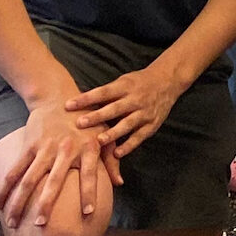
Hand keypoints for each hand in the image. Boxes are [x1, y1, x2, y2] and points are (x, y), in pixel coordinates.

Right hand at [0, 96, 119, 229]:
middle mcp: (65, 150)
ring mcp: (44, 149)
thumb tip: (119, 184)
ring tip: (12, 223)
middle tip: (40, 225)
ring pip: (29, 180)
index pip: (90, 175)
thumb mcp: (104, 136)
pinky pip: (14, 171)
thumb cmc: (86, 121)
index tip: (89, 213)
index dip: (90, 193)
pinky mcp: (29, 147)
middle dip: (46, 204)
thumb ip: (110, 161)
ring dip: (19, 202)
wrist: (58, 98)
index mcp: (87, 149)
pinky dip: (5, 188)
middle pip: (54, 181)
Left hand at [65, 63, 189, 159]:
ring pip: (127, 124)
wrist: (168, 81)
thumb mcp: (123, 81)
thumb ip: (106, 93)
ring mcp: (145, 112)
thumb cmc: (138, 82)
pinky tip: (117, 154)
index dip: (86, 99)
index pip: (103, 92)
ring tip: (99, 141)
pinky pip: (139, 136)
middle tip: (79, 123)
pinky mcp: (152, 124)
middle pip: (114, 108)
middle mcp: (135, 99)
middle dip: (97, 116)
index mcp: (125, 86)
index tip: (68, 105)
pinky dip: (129, 145)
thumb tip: (80, 104)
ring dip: (113, 133)